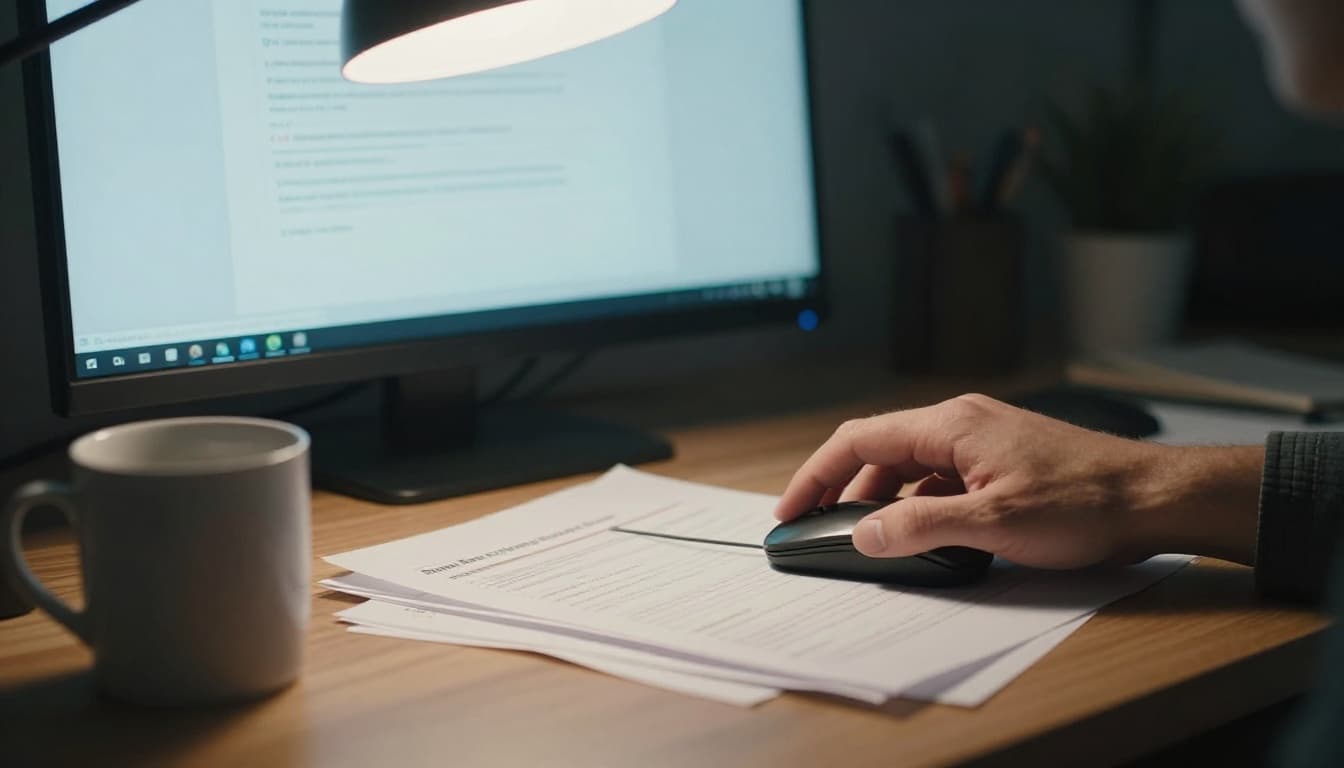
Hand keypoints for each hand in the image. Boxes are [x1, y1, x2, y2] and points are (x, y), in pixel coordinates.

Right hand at [774, 394, 1264, 568]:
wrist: (1154, 498)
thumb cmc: (1085, 501)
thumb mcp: (993, 522)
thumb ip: (920, 527)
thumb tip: (863, 534)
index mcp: (950, 425)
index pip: (859, 440)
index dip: (816, 474)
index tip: (790, 508)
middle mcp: (961, 423)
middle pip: (880, 452)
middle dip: (843, 491)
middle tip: (820, 530)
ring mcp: (983, 441)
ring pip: (911, 467)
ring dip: (883, 501)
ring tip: (867, 540)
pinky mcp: (1001, 461)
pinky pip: (941, 478)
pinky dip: (919, 505)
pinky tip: (922, 536)